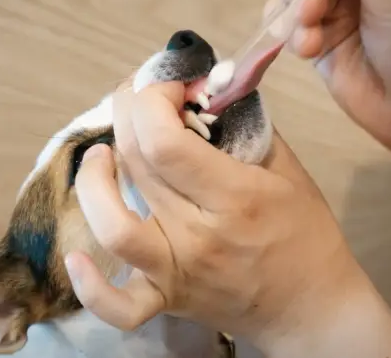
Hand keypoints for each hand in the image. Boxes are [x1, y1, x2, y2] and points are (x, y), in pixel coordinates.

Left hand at [64, 81, 370, 350]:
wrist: (311, 305)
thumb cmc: (307, 233)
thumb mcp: (290, 170)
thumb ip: (249, 128)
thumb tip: (207, 93)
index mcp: (236, 196)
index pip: (165, 139)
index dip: (153, 99)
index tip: (170, 85)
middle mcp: (199, 234)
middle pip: (137, 163)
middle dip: (130, 113)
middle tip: (143, 98)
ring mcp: (177, 271)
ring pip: (112, 224)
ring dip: (95, 180)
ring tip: (104, 154)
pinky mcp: (168, 300)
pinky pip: (118, 305)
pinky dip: (91, 286)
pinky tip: (78, 258)